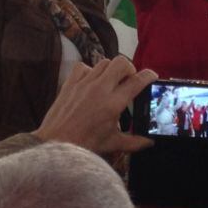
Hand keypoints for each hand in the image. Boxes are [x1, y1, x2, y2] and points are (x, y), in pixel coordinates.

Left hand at [33, 57, 156, 154]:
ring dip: (111, 70)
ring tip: (111, 82)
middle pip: (121, 62)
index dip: (148, 76)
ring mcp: (84, 84)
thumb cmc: (84, 145)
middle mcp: (100, 89)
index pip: (137, 81)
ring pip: (104, 62)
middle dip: (129, 68)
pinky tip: (91, 82)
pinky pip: (83, 66)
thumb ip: (134, 142)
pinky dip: (90, 71)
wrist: (55, 144)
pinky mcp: (70, 83)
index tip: (152, 76)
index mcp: (113, 103)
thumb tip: (150, 142)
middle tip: (129, 79)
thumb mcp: (112, 144)